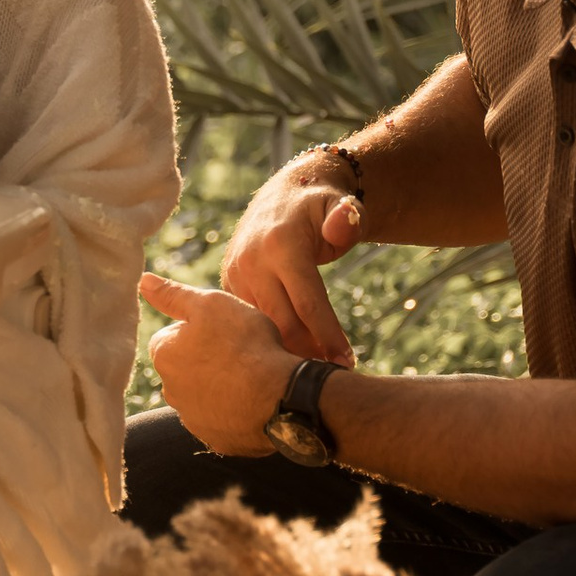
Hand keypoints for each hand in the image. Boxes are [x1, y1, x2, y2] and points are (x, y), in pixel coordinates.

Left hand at [138, 275, 300, 455]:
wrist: (281, 396)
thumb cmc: (246, 343)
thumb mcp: (211, 304)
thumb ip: (174, 295)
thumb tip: (143, 280)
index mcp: (164, 356)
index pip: (171, 337)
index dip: (198, 329)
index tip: (223, 331)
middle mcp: (169, 391)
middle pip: (184, 367)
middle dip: (205, 359)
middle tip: (238, 352)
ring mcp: (192, 419)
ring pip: (202, 394)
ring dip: (219, 386)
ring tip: (249, 376)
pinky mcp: (215, 439)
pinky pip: (221, 420)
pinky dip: (233, 410)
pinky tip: (254, 400)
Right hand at [220, 164, 364, 365]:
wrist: (281, 197)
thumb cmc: (320, 207)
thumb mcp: (341, 204)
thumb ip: (347, 218)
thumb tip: (342, 227)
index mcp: (281, 246)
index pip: (307, 303)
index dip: (328, 336)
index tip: (347, 363)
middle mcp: (252, 262)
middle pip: (281, 323)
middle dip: (308, 352)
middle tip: (333, 377)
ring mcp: (235, 275)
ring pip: (261, 327)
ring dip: (287, 350)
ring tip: (314, 371)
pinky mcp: (228, 286)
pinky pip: (249, 321)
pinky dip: (270, 339)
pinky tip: (291, 355)